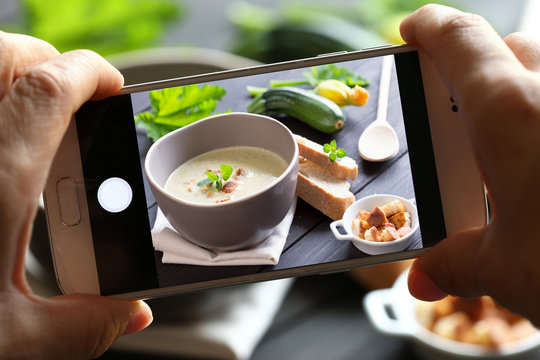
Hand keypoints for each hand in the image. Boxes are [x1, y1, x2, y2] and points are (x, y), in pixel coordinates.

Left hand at [0, 31, 151, 358]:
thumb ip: (83, 326)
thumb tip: (132, 314)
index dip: (91, 73)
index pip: (48, 91)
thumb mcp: (11, 341)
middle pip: (6, 57)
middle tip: (74, 99)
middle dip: (50, 64)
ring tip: (34, 119)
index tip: (113, 86)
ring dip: (11, 78)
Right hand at [401, 5, 539, 325]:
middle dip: (479, 69)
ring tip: (513, 147)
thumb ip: (458, 264)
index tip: (414, 29)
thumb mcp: (507, 270)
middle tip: (460, 111)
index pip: (461, 41)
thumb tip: (427, 277)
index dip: (431, 26)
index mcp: (512, 117)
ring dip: (524, 95)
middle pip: (511, 49)